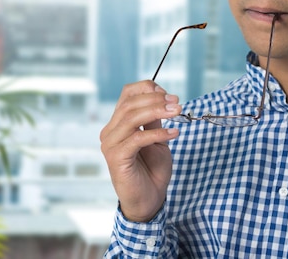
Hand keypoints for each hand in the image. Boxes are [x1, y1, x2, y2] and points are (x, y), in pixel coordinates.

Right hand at [100, 80, 180, 221]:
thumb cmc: (152, 170)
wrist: (149, 200)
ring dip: (157, 111)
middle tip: (177, 103)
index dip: (147, 89)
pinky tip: (174, 133)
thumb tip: (163, 98)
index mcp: (118, 123)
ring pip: (131, 118)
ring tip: (177, 112)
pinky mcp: (116, 157)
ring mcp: (110, 144)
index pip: (126, 94)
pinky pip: (137, 139)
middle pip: (130, 104)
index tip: (168, 94)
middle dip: (156, 100)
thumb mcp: (157, 138)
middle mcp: (110, 131)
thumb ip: (154, 120)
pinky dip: (158, 133)